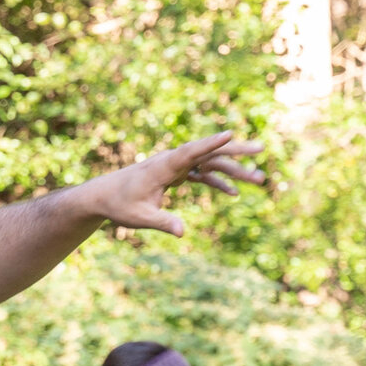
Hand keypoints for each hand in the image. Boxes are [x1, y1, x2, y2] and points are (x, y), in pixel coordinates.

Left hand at [78, 130, 267, 237]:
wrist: (104, 196)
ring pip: (210, 163)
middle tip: (261, 149)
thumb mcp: (139, 218)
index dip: (210, 143)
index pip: (190, 152)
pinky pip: (202, 175)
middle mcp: (171, 162)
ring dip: (233, 171)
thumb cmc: (119, 205)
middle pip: (207, 153)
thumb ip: (162, 222)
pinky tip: (234, 193)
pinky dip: (217, 182)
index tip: (230, 133)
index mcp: (162, 167)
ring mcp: (175, 166)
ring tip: (259, 179)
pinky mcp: (176, 174)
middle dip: (235, 151)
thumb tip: (181, 232)